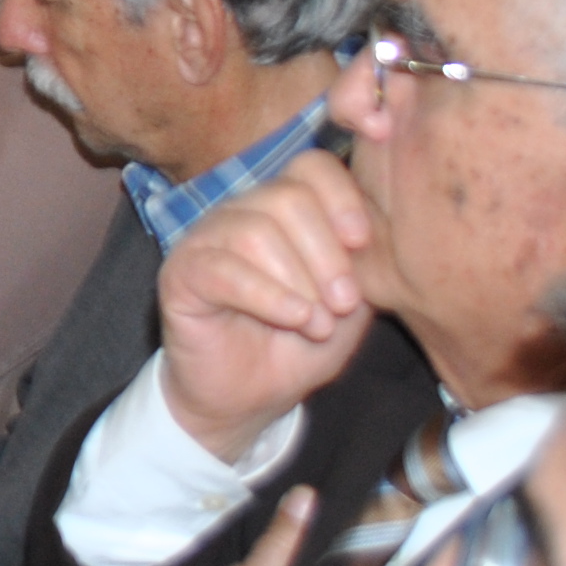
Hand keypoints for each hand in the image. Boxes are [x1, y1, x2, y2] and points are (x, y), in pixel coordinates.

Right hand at [153, 157, 382, 461]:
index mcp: (286, 208)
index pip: (312, 167)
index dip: (342, 196)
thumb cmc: (299, 345)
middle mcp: (243, 211)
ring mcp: (207, 238)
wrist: (250, 399)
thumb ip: (364, 265)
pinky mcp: (181, 272)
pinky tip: (295, 319)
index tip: (364, 243)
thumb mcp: (349, 306)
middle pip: (287, 196)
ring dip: (299, 281)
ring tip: (318, 324)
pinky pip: (224, 269)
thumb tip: (384, 231)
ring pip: (256, 231)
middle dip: (326, 253)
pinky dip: (268, 296)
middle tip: (345, 302)